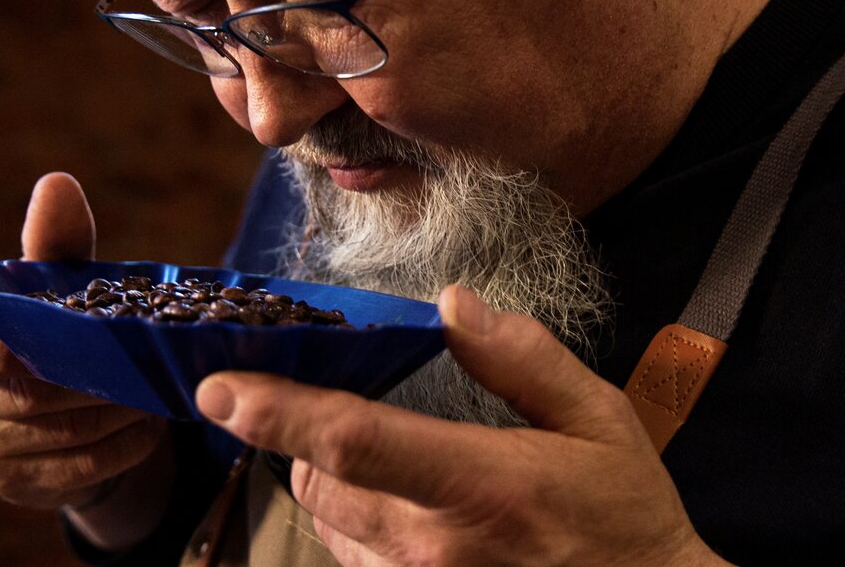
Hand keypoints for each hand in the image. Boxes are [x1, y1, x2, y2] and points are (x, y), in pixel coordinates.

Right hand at [0, 173, 170, 546]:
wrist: (35, 402)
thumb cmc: (36, 322)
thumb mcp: (45, 280)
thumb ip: (52, 239)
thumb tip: (58, 184)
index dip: (6, 345)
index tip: (65, 336)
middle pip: (28, 394)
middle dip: (95, 378)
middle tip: (151, 362)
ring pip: (59, 434)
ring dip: (118, 412)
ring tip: (159, 388)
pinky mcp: (9, 485)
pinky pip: (76, 471)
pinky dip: (121, 447)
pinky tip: (149, 424)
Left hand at [196, 286, 726, 565]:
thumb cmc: (625, 518)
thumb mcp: (599, 422)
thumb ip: (523, 359)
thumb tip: (452, 304)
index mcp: (482, 488)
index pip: (355, 442)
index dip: (278, 411)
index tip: (220, 388)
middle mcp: (434, 548)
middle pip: (315, 479)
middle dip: (303, 433)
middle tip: (330, 398)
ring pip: (326, 523)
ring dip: (330, 481)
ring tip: (381, 457)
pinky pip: (353, 561)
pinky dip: (356, 525)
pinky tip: (402, 506)